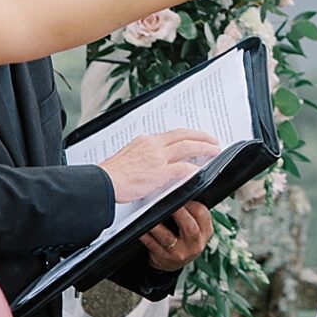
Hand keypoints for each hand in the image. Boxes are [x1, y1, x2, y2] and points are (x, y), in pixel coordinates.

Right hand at [104, 129, 219, 203]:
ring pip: (187, 147)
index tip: (196, 137)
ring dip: (204, 148)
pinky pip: (182, 168)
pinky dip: (194, 169)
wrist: (102, 182)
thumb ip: (144, 156)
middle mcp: (153, 145)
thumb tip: (152, 162)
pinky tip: (201, 171)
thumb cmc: (111, 174)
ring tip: (215, 150)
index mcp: (145, 141)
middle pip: (184, 135)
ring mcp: (157, 158)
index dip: (188, 135)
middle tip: (213, 140)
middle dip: (202, 137)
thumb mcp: (129, 157)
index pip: (172, 134)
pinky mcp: (159, 172)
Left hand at [141, 201, 213, 271]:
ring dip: (157, 225)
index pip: (202, 213)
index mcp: (205, 232)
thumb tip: (176, 194)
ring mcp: (179, 253)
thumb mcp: (196, 230)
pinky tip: (140, 228)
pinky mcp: (163, 258)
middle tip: (167, 201)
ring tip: (149, 213)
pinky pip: (152, 244)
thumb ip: (191, 214)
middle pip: (189, 227)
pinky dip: (145, 235)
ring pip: (167, 237)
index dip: (190, 202)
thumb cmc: (183, 240)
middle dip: (178, 212)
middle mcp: (195, 244)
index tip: (179, 194)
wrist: (172, 264)